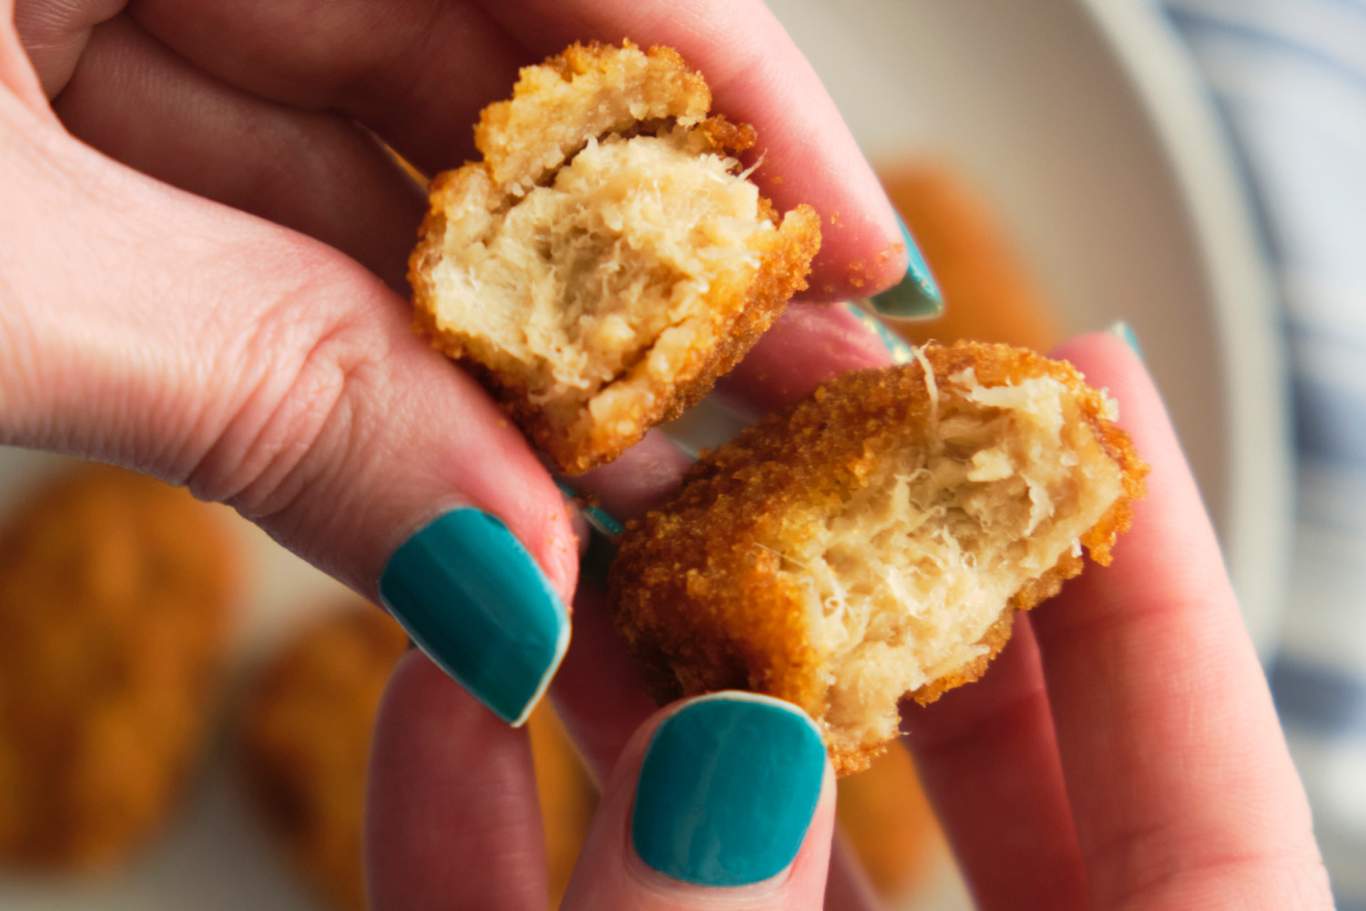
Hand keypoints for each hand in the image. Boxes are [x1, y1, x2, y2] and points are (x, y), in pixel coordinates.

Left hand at [1, 0, 911, 723]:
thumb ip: (259, 390)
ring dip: (510, 361)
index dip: (738, 96)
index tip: (859, 255)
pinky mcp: (72, 136)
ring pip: (389, 192)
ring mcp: (120, 23)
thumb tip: (512, 573)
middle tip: (781, 425)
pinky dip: (367, 370)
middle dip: (638, 270)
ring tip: (645, 506)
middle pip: (493, 83)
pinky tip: (472, 485)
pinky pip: (270, 244)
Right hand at [366, 332, 1332, 909]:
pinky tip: (425, 707)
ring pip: (718, 846)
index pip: (1203, 813)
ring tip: (560, 525)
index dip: (1153, 587)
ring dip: (626, 688)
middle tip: (783, 416)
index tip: (1081, 382)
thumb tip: (729, 748)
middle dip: (853, 583)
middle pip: (949, 781)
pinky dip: (477, 840)